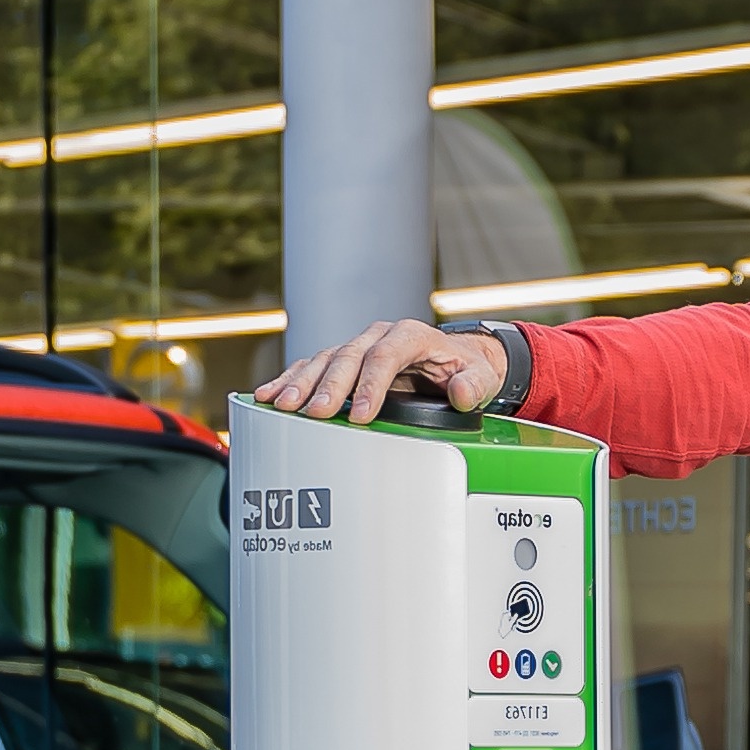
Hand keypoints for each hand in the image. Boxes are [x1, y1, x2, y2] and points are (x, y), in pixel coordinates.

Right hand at [252, 319, 508, 423]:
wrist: (455, 359)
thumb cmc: (464, 369)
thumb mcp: (480, 377)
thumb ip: (473, 385)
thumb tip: (460, 392)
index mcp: (411, 335)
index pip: (386, 355)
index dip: (371, 384)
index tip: (360, 414)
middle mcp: (379, 336)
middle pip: (348, 357)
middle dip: (329, 386)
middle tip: (314, 413)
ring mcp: (358, 347)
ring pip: (324, 360)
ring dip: (302, 383)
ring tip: (282, 405)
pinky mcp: (343, 362)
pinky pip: (312, 367)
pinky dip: (290, 380)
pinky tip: (269, 395)